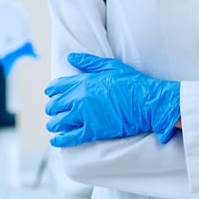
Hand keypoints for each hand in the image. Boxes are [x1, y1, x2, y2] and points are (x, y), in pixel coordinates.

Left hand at [45, 53, 179, 146]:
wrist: (147, 102)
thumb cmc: (132, 82)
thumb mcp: (110, 66)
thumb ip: (88, 62)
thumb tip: (70, 57)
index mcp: (84, 81)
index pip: (58, 86)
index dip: (52, 91)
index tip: (51, 94)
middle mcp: (81, 98)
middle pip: (55, 105)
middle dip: (52, 108)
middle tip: (54, 112)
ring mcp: (85, 115)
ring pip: (59, 122)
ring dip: (54, 124)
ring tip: (55, 126)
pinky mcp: (93, 131)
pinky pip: (69, 138)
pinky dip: (60, 140)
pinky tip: (56, 140)